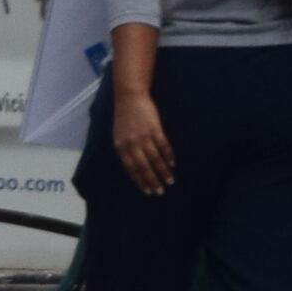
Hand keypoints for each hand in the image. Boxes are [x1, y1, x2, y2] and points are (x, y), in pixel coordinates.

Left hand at [115, 80, 173, 196]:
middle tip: (160, 191)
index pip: (131, 169)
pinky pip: (163, 146)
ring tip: (170, 181)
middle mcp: (131, 144)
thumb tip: (134, 167)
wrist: (130, 98)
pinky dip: (168, 156)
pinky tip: (172, 164)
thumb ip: (126, 150)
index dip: (140, 181)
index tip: (148, 191)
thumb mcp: (119, 136)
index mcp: (120, 147)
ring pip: (155, 159)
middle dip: (152, 180)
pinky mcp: (155, 129)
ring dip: (163, 171)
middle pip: (144, 167)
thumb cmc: (124, 119)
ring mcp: (144, 137)